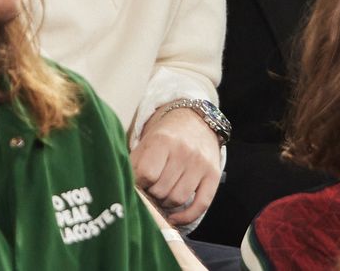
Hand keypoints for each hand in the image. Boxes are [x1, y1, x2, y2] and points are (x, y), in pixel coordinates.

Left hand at [130, 105, 220, 225]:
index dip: (139, 183)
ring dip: (166, 204)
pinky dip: (186, 216)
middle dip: (152, 194)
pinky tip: (175, 217)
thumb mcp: (146, 141)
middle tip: (150, 189)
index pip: (147, 174)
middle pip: (162, 190)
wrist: (195, 120)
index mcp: (163, 140)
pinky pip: (201, 205)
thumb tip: (126, 191)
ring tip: (162, 196)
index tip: (139, 183)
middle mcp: (184, 151)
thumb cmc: (165, 136)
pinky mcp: (213, 175)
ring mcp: (200, 163)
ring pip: (178, 199)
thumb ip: (135, 164)